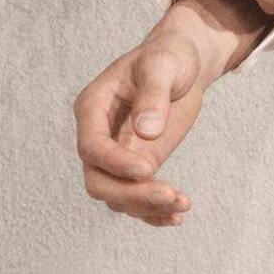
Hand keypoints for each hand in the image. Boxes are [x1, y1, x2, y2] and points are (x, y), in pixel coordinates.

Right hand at [71, 11, 220, 228]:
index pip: (91, 146)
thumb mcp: (163, 65)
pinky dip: (153, 212)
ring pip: (116, 196)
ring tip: (182, 205)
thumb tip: (146, 131)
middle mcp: (98, 136)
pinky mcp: (137, 167)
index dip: (115, 162)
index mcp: (93, 107)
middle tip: (170, 195)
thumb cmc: (169, 57)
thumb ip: (153, 94)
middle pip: (98, 180)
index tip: (148, 168)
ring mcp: (116, 155)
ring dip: (146, 207)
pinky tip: (176, 216)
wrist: (183, 64)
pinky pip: (135, 198)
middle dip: (131, 194)